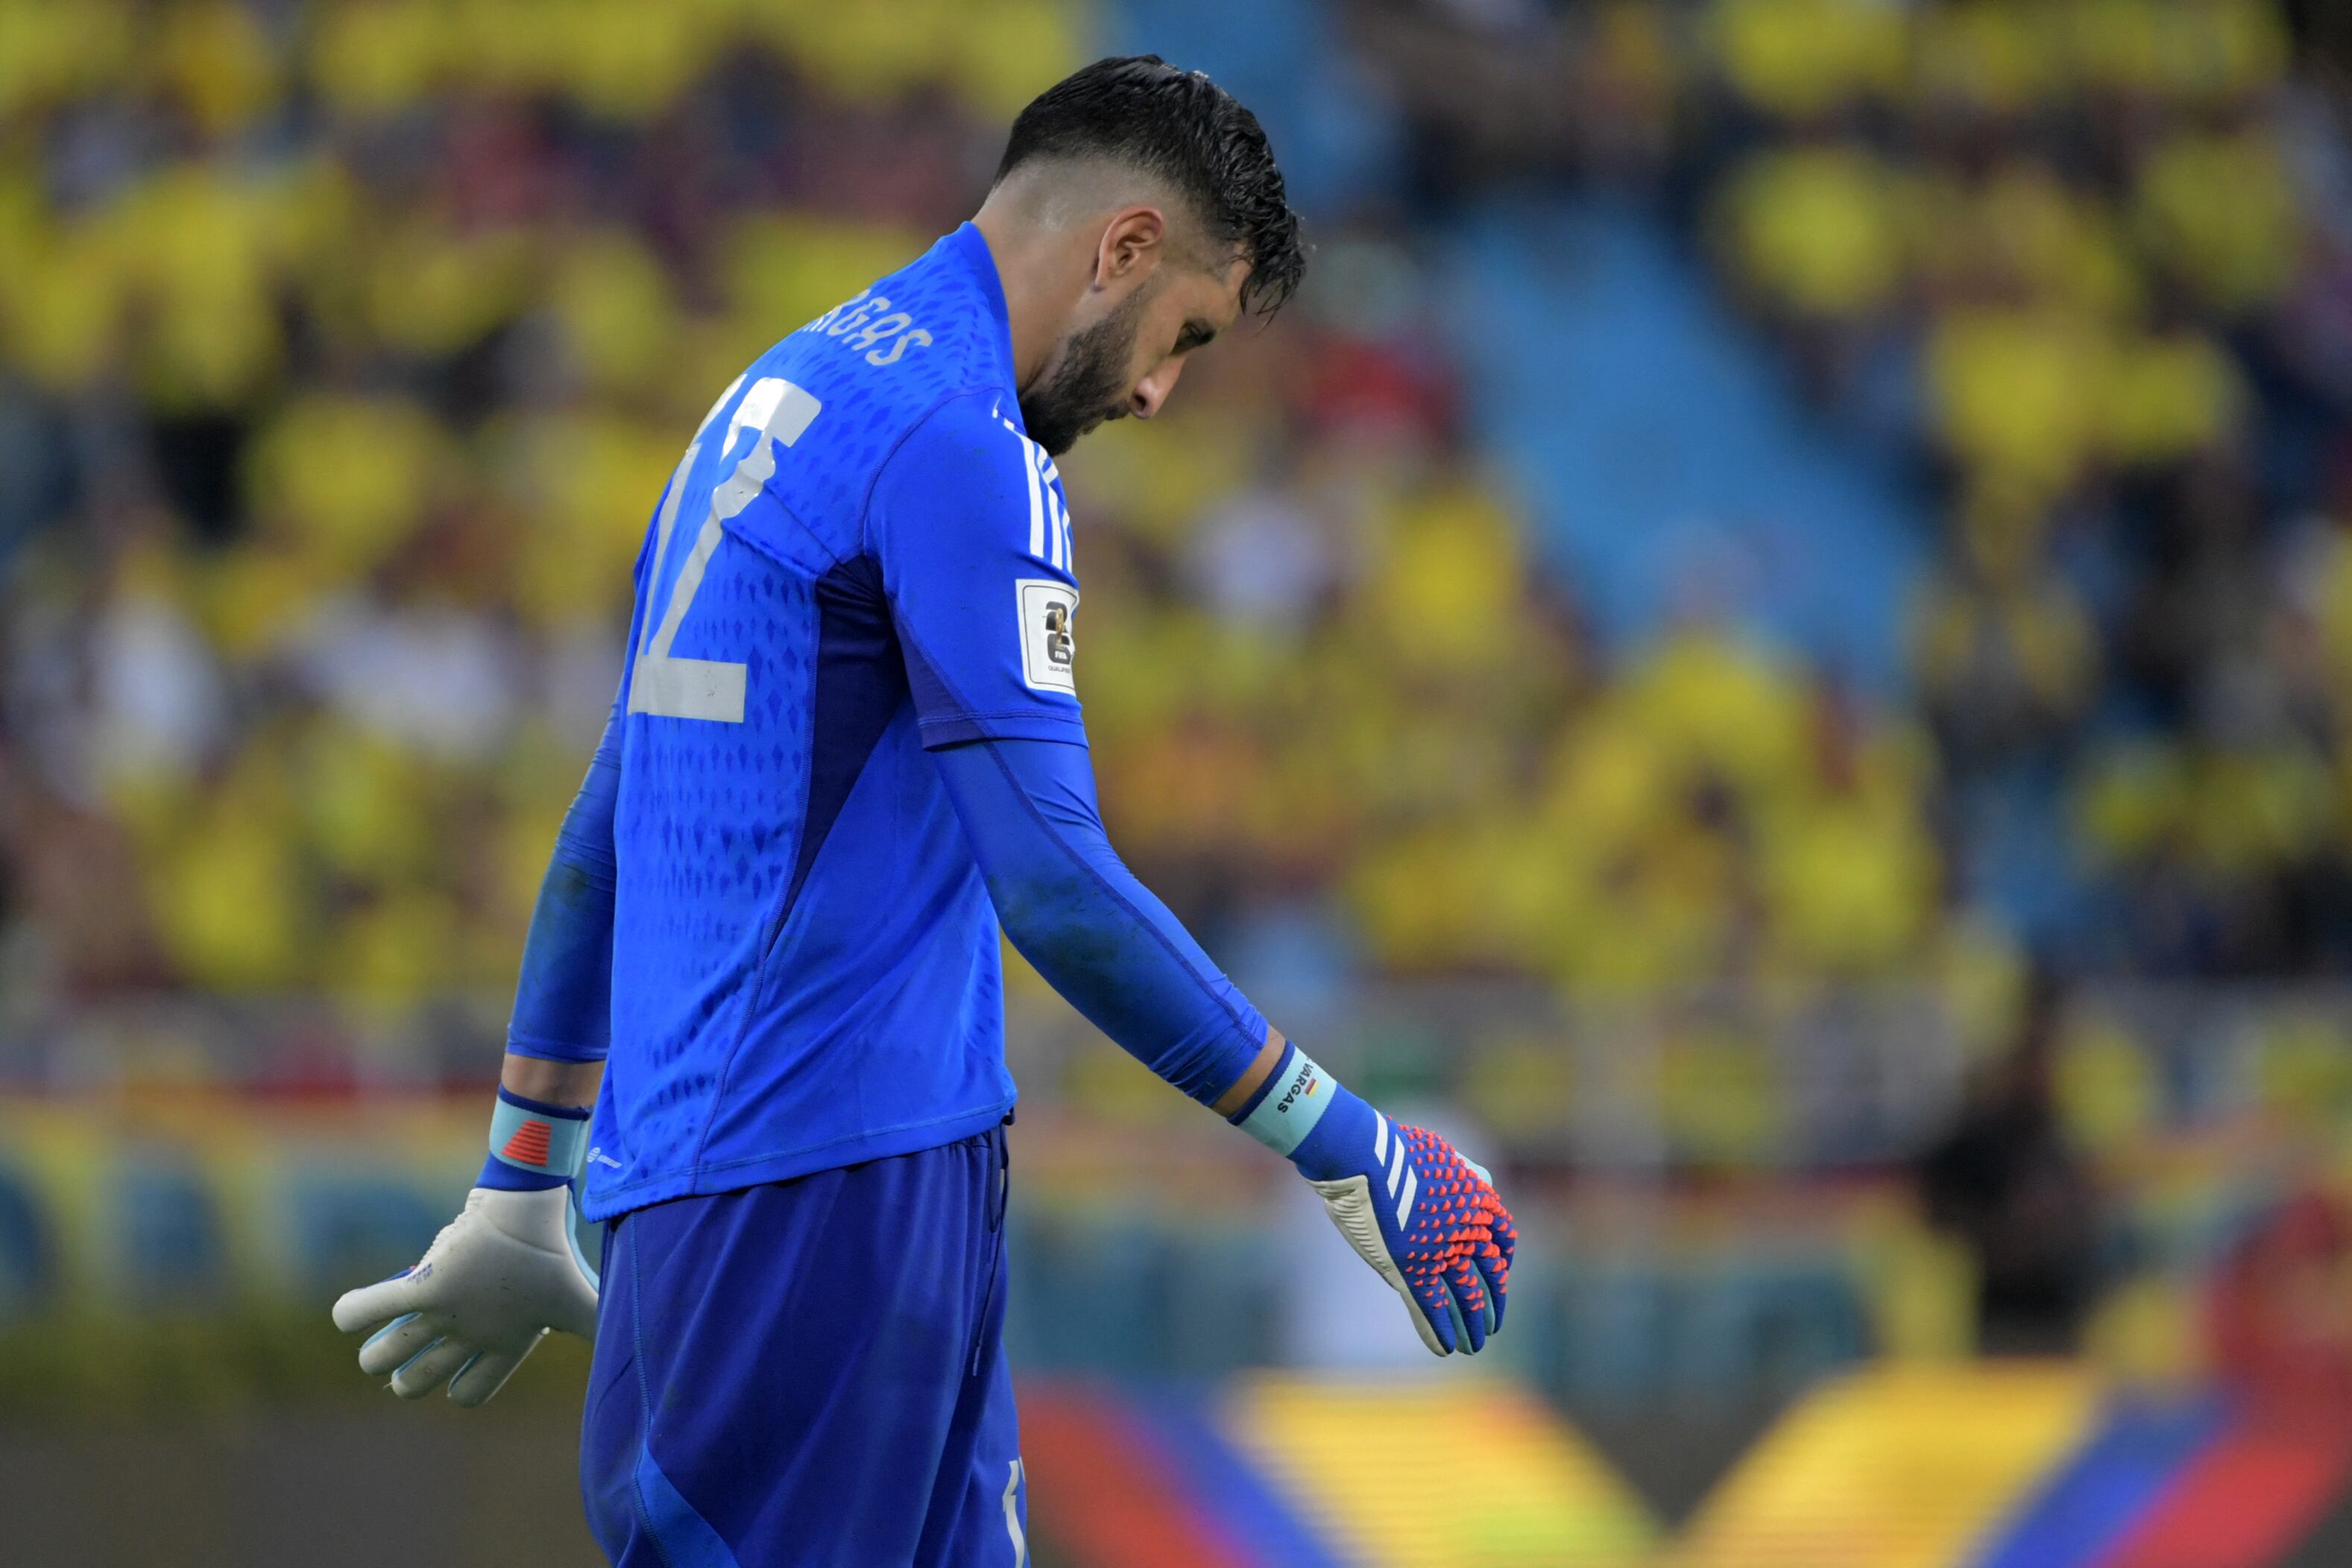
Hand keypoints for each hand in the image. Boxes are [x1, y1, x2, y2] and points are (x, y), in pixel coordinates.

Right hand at [331, 1185, 598, 1405]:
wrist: (527, 1203)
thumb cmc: (551, 1250)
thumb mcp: (575, 1297)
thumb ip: (596, 1321)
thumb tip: (637, 1338)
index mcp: (506, 1345)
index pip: (471, 1392)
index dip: (460, 1389)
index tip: (457, 1375)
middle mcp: (470, 1336)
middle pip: (418, 1382)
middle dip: (406, 1381)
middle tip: (404, 1365)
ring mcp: (445, 1313)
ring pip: (387, 1357)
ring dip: (376, 1359)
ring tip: (376, 1353)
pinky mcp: (422, 1285)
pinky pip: (371, 1309)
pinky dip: (353, 1314)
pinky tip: (347, 1318)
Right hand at [1299, 1111, 1514, 1355]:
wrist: (1362, 1152)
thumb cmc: (1393, 1146)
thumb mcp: (1442, 1152)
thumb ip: (1465, 1172)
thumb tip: (1483, 1181)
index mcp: (1478, 1200)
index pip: (1503, 1240)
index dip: (1502, 1263)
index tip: (1499, 1276)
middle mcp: (1468, 1230)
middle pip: (1490, 1277)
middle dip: (1493, 1304)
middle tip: (1493, 1324)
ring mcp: (1441, 1252)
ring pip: (1466, 1299)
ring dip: (1472, 1327)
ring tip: (1473, 1346)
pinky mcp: (1412, 1268)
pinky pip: (1432, 1307)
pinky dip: (1439, 1331)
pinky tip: (1444, 1348)